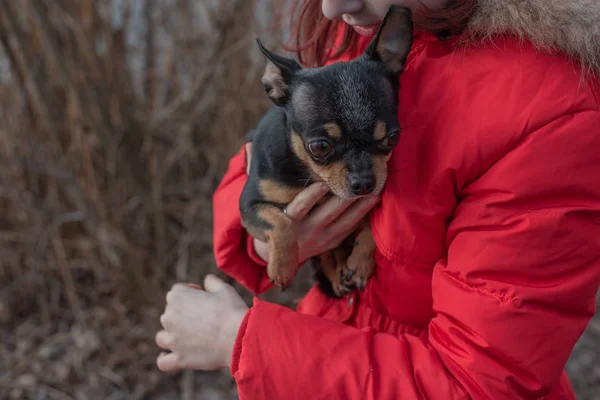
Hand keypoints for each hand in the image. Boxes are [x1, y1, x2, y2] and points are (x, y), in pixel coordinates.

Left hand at [155, 275, 248, 370]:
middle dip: (184, 314)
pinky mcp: (179, 358)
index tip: (205, 298)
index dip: (192, 292)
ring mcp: (172, 339)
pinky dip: (165, 359)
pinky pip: (163, 362)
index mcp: (178, 296)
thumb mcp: (224, 289)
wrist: (239, 338)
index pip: (177, 291)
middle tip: (205, 318)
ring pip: (162, 337)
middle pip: (170, 313)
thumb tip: (207, 280)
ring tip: (189, 337)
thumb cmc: (232, 311)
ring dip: (172, 335)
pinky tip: (173, 356)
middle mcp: (169, 317)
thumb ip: (212, 282)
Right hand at [245, 143, 380, 264]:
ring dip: (359, 205)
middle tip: (360, 179)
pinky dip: (361, 215)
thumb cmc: (270, 217)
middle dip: (345, 196)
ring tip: (374, 188)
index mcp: (284, 220)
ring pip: (343, 220)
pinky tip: (374, 200)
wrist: (276, 255)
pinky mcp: (330, 243)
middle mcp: (303, 232)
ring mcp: (319, 239)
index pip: (298, 208)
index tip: (323, 183)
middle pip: (327, 213)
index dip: (311, 197)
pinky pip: (349, 228)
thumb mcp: (259, 199)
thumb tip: (249, 144)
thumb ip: (254, 172)